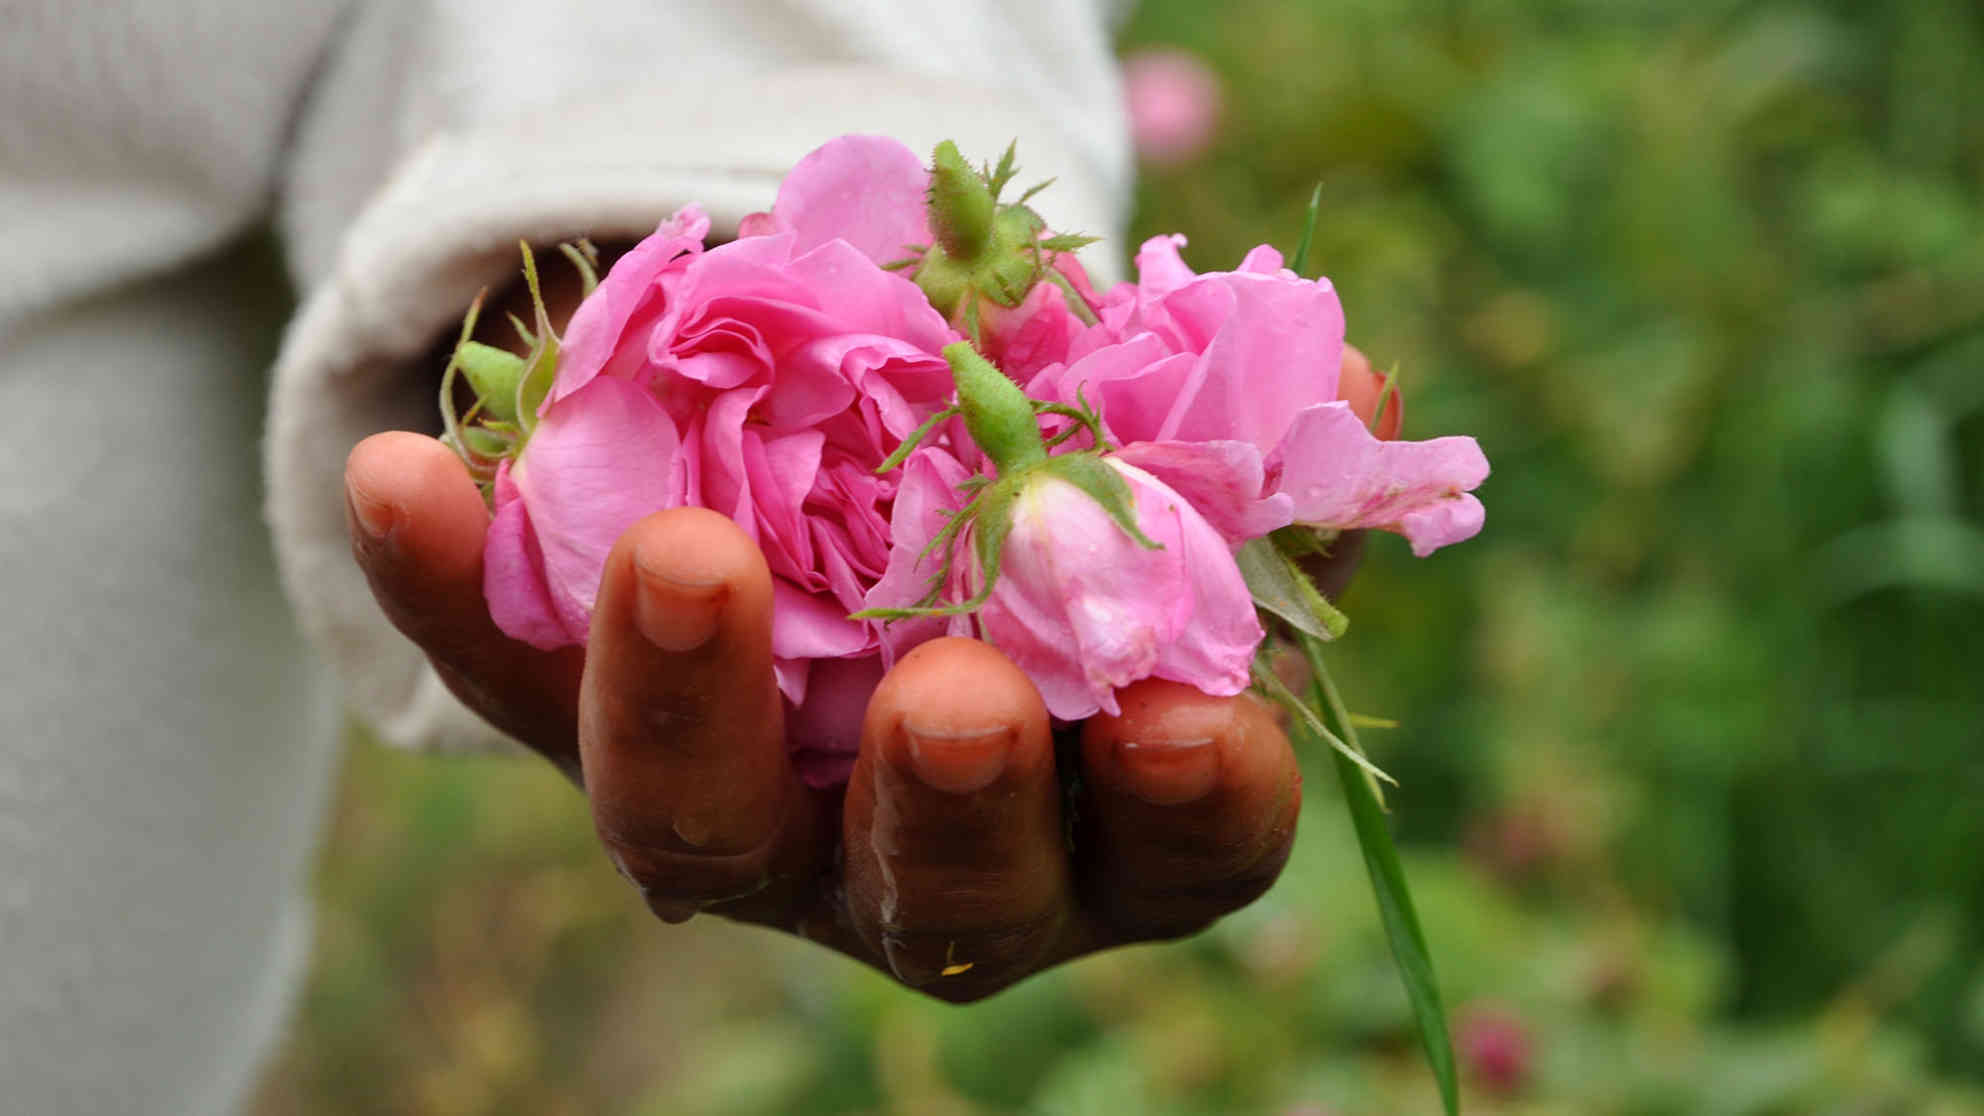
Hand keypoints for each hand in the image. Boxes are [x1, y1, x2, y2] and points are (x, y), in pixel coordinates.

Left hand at [344, 433, 1302, 999]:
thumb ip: (1251, 446)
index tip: (1197, 730)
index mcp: (1096, 811)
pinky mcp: (590, 717)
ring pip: (695, 821)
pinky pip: (511, 675)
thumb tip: (1343, 382)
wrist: (874, 478)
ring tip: (680, 555)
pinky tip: (413, 478)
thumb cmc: (1063, 498)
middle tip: (955, 697)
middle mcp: (911, 853)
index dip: (1191, 809)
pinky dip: (454, 583)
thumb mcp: (1170, 464)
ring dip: (681, 704)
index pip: (1170, 852)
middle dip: (950, 806)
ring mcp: (744, 803)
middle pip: (928, 890)